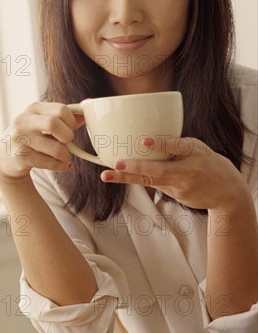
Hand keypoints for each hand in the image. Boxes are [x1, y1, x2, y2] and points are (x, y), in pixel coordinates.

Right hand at [0, 102, 83, 183]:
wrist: (4, 157)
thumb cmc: (31, 136)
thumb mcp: (43, 122)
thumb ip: (64, 117)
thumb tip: (85, 112)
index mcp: (34, 108)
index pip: (61, 109)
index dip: (72, 121)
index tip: (70, 129)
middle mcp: (24, 121)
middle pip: (54, 123)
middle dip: (68, 137)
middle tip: (67, 142)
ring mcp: (20, 139)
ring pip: (56, 148)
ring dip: (66, 155)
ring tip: (64, 157)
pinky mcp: (21, 157)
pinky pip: (50, 163)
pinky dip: (60, 166)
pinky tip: (60, 165)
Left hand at [100, 136, 249, 210]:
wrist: (226, 191)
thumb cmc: (206, 160)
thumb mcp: (196, 147)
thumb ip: (174, 143)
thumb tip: (145, 137)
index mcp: (193, 152)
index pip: (177, 147)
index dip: (160, 144)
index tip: (144, 141)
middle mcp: (186, 171)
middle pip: (158, 170)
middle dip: (136, 168)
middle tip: (117, 164)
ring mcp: (179, 186)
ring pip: (150, 181)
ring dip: (126, 179)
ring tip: (106, 175)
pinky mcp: (174, 195)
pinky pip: (153, 183)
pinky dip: (136, 179)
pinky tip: (118, 175)